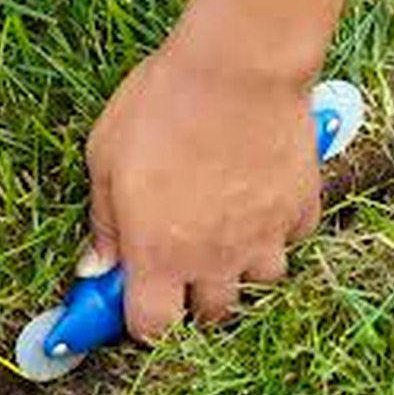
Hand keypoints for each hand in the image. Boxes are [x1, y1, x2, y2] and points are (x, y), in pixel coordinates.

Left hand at [84, 31, 320, 338]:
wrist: (236, 66)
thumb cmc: (159, 107)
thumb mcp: (105, 160)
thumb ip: (102, 223)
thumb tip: (94, 267)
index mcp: (158, 255)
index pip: (153, 328)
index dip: (144, 322)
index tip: (137, 300)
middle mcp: (213, 259)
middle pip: (211, 314)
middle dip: (192, 295)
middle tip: (179, 257)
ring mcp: (263, 237)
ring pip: (259, 282)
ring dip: (239, 266)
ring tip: (224, 226)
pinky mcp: (299, 208)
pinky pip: (290, 238)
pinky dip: (275, 228)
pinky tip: (258, 195)